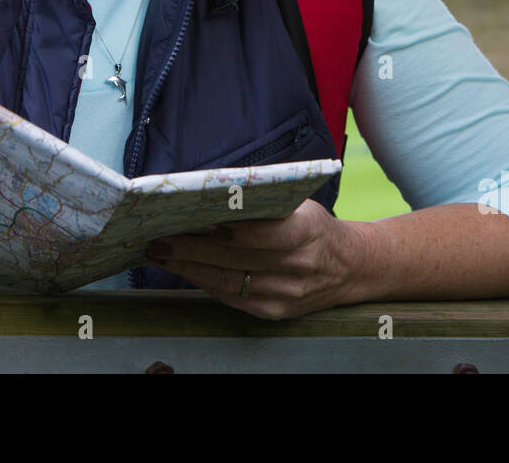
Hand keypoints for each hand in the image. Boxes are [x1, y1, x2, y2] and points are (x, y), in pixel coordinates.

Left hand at [145, 199, 370, 319]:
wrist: (350, 268)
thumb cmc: (315, 228)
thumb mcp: (300, 206)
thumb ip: (264, 203)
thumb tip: (211, 197)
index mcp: (306, 231)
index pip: (261, 232)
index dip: (226, 229)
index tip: (192, 220)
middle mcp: (297, 266)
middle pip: (234, 259)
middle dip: (190, 249)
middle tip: (158, 238)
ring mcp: (285, 294)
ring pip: (226, 281)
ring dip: (188, 268)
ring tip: (160, 254)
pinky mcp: (274, 311)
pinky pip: (231, 297)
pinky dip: (204, 282)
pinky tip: (184, 269)